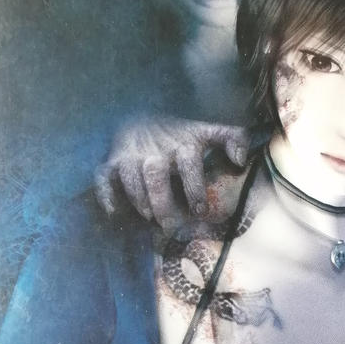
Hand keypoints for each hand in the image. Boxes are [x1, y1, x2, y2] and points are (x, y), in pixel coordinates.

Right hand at [94, 115, 249, 225]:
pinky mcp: (112, 163)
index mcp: (182, 145)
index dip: (194, 188)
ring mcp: (132, 156)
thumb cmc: (180, 136)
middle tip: (171, 226)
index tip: (200, 211)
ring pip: (130, 177)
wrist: (141, 117)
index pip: (189, 164)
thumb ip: (233, 139)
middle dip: (163, 202)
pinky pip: (103, 177)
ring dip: (138, 198)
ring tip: (148, 218)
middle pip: (156, 175)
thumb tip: (241, 161)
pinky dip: (106, 193)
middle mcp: (156, 152)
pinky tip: (114, 212)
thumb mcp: (208, 132)